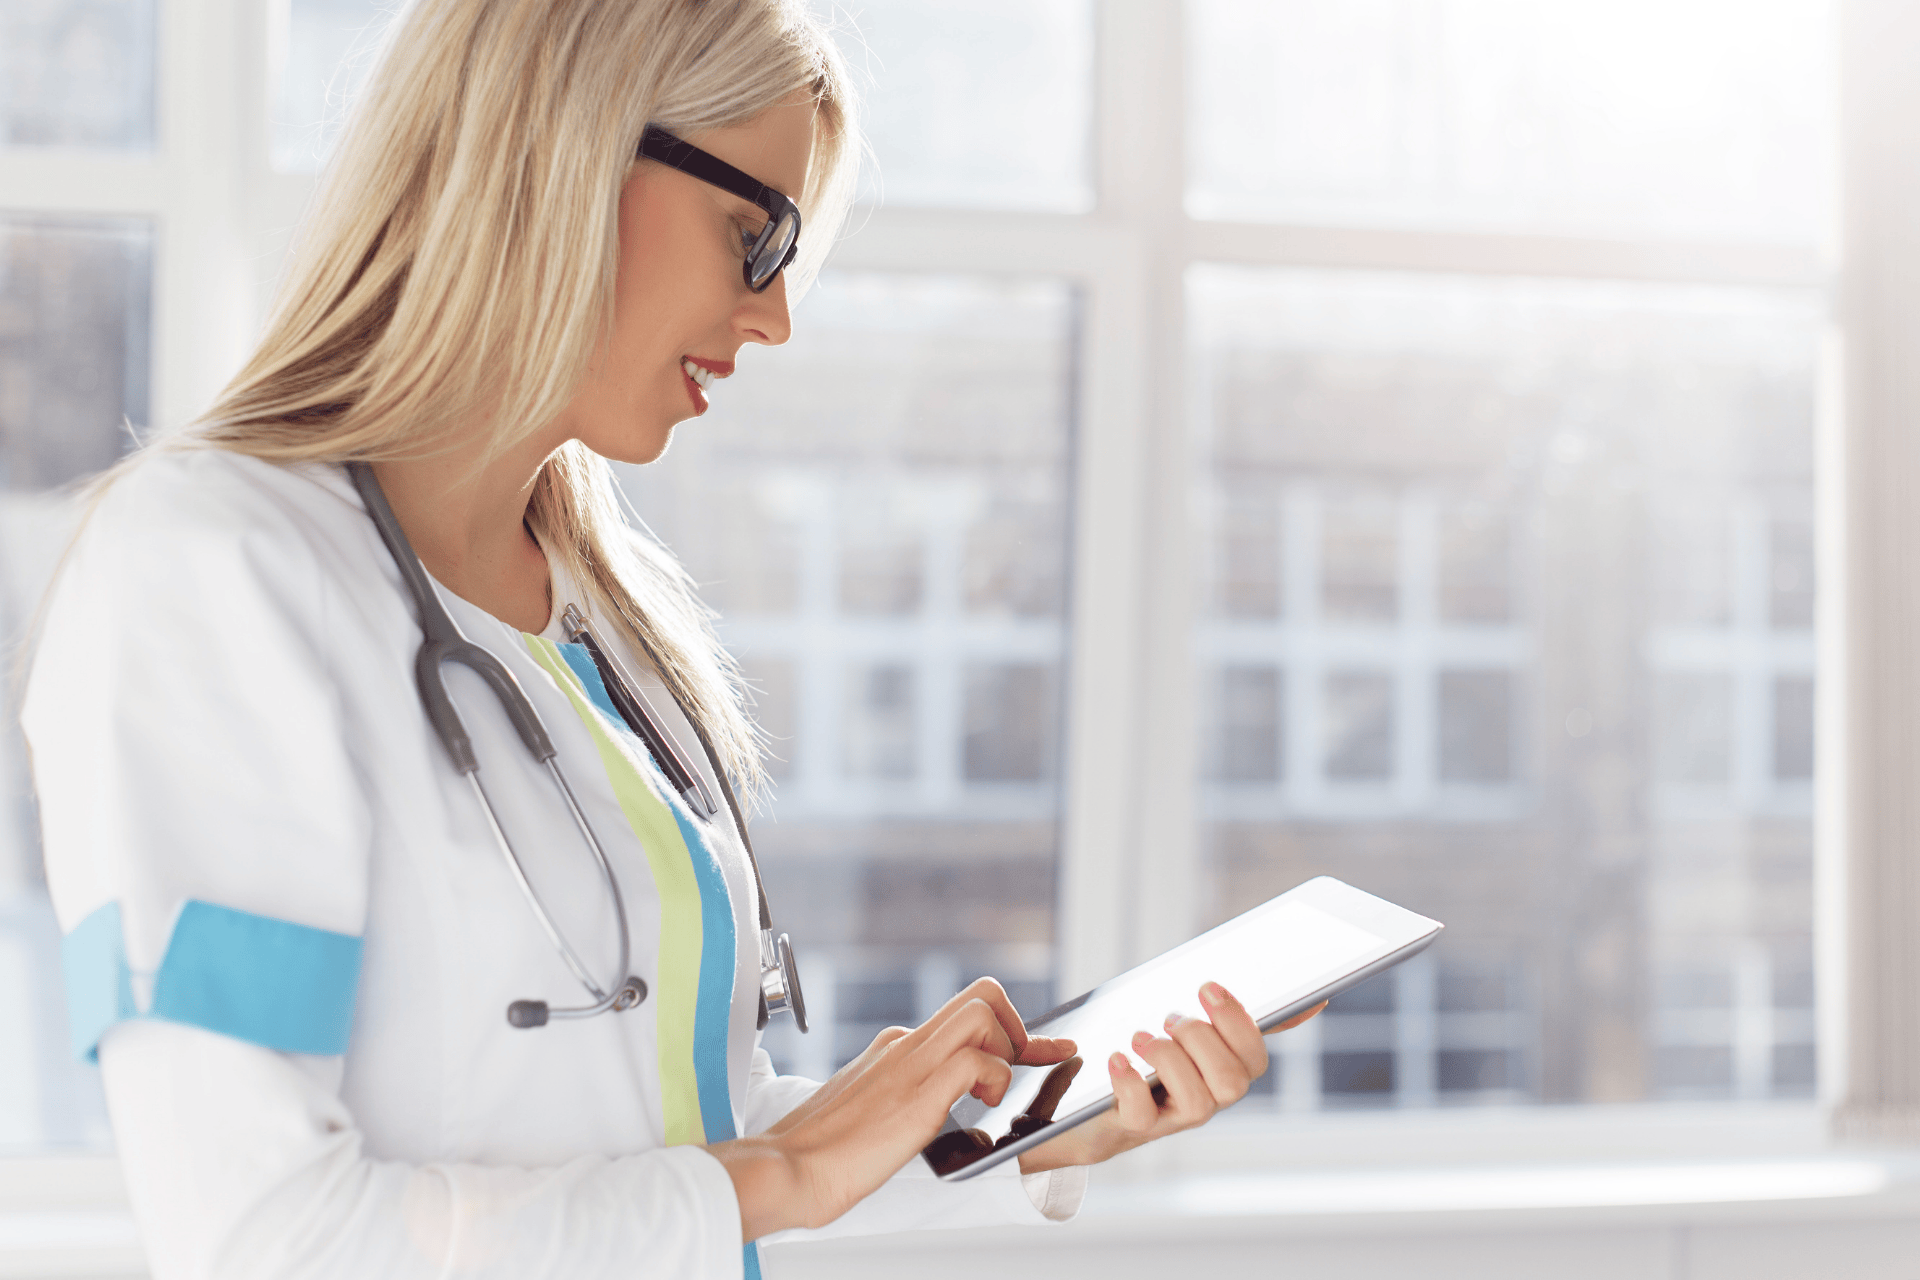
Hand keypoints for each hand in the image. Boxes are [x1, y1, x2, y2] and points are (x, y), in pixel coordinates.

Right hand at [706, 977, 1074, 1240]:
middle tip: (1026, 1065)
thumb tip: (925, 1107)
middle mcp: (904, 1045)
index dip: (1009, 1030)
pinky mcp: (918, 1093)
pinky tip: (982, 1108)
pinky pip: (979, 1063)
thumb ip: (893, 1098)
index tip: (1037, 1049)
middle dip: (1018, 1026)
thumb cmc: (819, 1154)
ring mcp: (910, 1064)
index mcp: (893, 1049)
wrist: (787, 1168)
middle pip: (980, 995)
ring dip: (1007, 1047)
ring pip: (983, 1012)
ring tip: (993, 1092)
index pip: (961, 1016)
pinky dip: (996, 1080)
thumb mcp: (865, 1111)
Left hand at [1015, 984, 1323, 1173]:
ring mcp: (1168, 1118)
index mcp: (1217, 1071)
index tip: (1209, 987)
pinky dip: (1131, 1083)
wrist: (1070, 1109)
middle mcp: (1202, 1099)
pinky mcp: (1129, 1129)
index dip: (1241, 1024)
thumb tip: (1309, 1003)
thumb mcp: (1176, 1033)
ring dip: (1173, 1060)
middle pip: (1234, 1082)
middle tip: (1172, 1016)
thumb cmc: (1132, 1063)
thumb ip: (1222, 1015)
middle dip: (1205, 1039)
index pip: (1255, 1057)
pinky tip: (1116, 1059)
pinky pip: (1142, 1115)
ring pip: (1200, 1103)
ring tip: (1141, 1036)